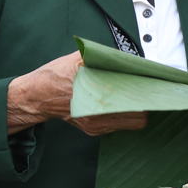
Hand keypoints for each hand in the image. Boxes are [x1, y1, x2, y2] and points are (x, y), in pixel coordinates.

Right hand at [8, 52, 147, 135]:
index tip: (152, 86)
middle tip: (146, 90)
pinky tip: (119, 101)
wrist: (35, 96)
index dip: (146, 96)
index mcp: (95, 98)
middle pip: (137, 117)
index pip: (135, 106)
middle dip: (144, 103)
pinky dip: (123, 113)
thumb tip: (125, 58)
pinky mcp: (93, 129)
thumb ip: (103, 58)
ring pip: (130, 123)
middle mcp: (96, 117)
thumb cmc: (55, 77)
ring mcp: (95, 125)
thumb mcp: (78, 59)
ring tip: (135, 94)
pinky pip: (117, 124)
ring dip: (135, 110)